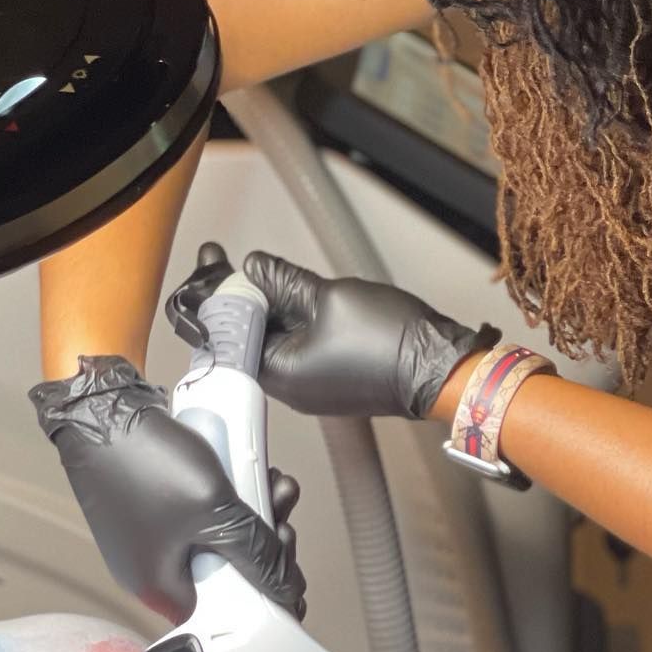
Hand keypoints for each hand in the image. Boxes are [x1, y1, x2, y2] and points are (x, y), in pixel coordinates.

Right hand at [29, 357, 306, 623]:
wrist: (103, 408)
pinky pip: (210, 513)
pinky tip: (256, 473)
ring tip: (274, 485)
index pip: (227, 615)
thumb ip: (256, 553)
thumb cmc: (147, 462)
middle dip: (268, 544)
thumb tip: (286, 588)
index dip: (267, 597)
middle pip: (233, 574)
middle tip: (282, 517)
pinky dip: (236, 496)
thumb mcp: (215, 512)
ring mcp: (160, 537)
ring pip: (227, 538)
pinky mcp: (164, 508)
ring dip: (260, 513)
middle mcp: (158, 570)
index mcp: (163, 590)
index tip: (290, 570)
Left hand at [242, 249, 496, 418]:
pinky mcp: (331, 379)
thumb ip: (282, 281)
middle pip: (249, 338)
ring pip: (274, 342)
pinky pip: (297, 349)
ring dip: (269, 309)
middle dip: (243, 298)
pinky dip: (291, 322)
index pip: (229, 332)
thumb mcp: (327, 297)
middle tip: (236, 263)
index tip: (212, 264)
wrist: (440, 368)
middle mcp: (289, 388)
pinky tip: (295, 297)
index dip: (217, 294)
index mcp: (278, 373)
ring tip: (267, 275)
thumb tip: (254, 268)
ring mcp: (311, 386)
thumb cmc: (390, 341)